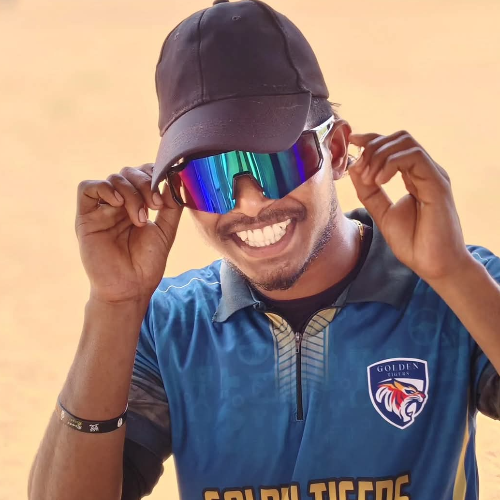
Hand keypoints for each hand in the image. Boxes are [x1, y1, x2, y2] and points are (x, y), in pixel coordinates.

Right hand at [76, 164, 181, 302]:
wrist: (130, 288)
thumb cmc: (147, 263)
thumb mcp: (166, 230)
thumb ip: (171, 205)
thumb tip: (174, 178)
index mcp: (138, 205)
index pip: (142, 174)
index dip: (153, 173)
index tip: (165, 190)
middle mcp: (119, 204)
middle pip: (128, 173)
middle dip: (145, 184)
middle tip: (155, 205)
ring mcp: (102, 209)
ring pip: (113, 178)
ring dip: (131, 192)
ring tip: (139, 218)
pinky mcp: (86, 217)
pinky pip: (87, 188)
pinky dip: (104, 188)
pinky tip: (118, 203)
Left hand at [348, 130, 470, 282]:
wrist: (433, 265)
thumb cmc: (413, 242)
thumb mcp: (382, 213)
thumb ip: (368, 192)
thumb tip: (354, 168)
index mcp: (414, 176)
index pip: (393, 145)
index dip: (371, 138)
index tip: (351, 140)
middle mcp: (425, 172)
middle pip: (398, 139)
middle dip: (372, 148)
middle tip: (359, 170)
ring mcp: (432, 175)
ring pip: (405, 143)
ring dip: (379, 156)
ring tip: (369, 179)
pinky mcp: (438, 183)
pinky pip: (414, 157)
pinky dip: (391, 163)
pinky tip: (379, 181)